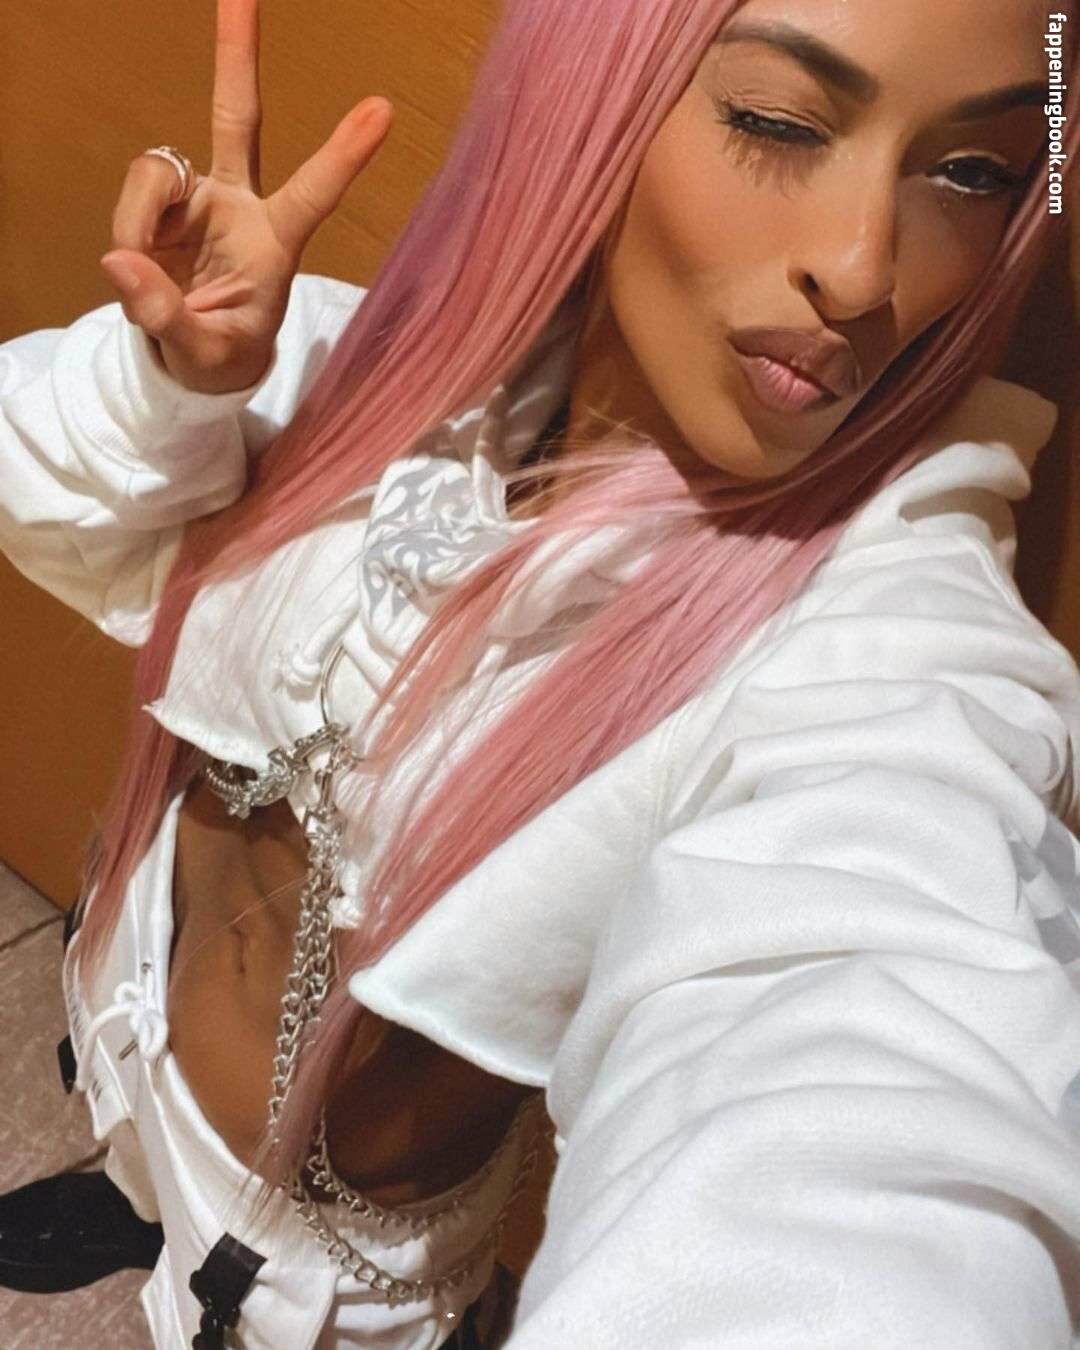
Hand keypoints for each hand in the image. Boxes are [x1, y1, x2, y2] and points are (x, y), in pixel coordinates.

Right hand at [100, 0, 391, 394]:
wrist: (191, 360)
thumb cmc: (220, 356)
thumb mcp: (204, 354)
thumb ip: (168, 317)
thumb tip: (119, 261)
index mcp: (276, 244)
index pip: (314, 194)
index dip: (344, 155)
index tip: (383, 110)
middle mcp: (240, 205)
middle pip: (239, 118)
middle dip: (237, 55)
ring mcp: (198, 198)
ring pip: (158, 168)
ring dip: (140, 219)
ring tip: (144, 273)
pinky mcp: (162, 202)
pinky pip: (135, 193)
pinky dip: (127, 229)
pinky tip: (136, 264)